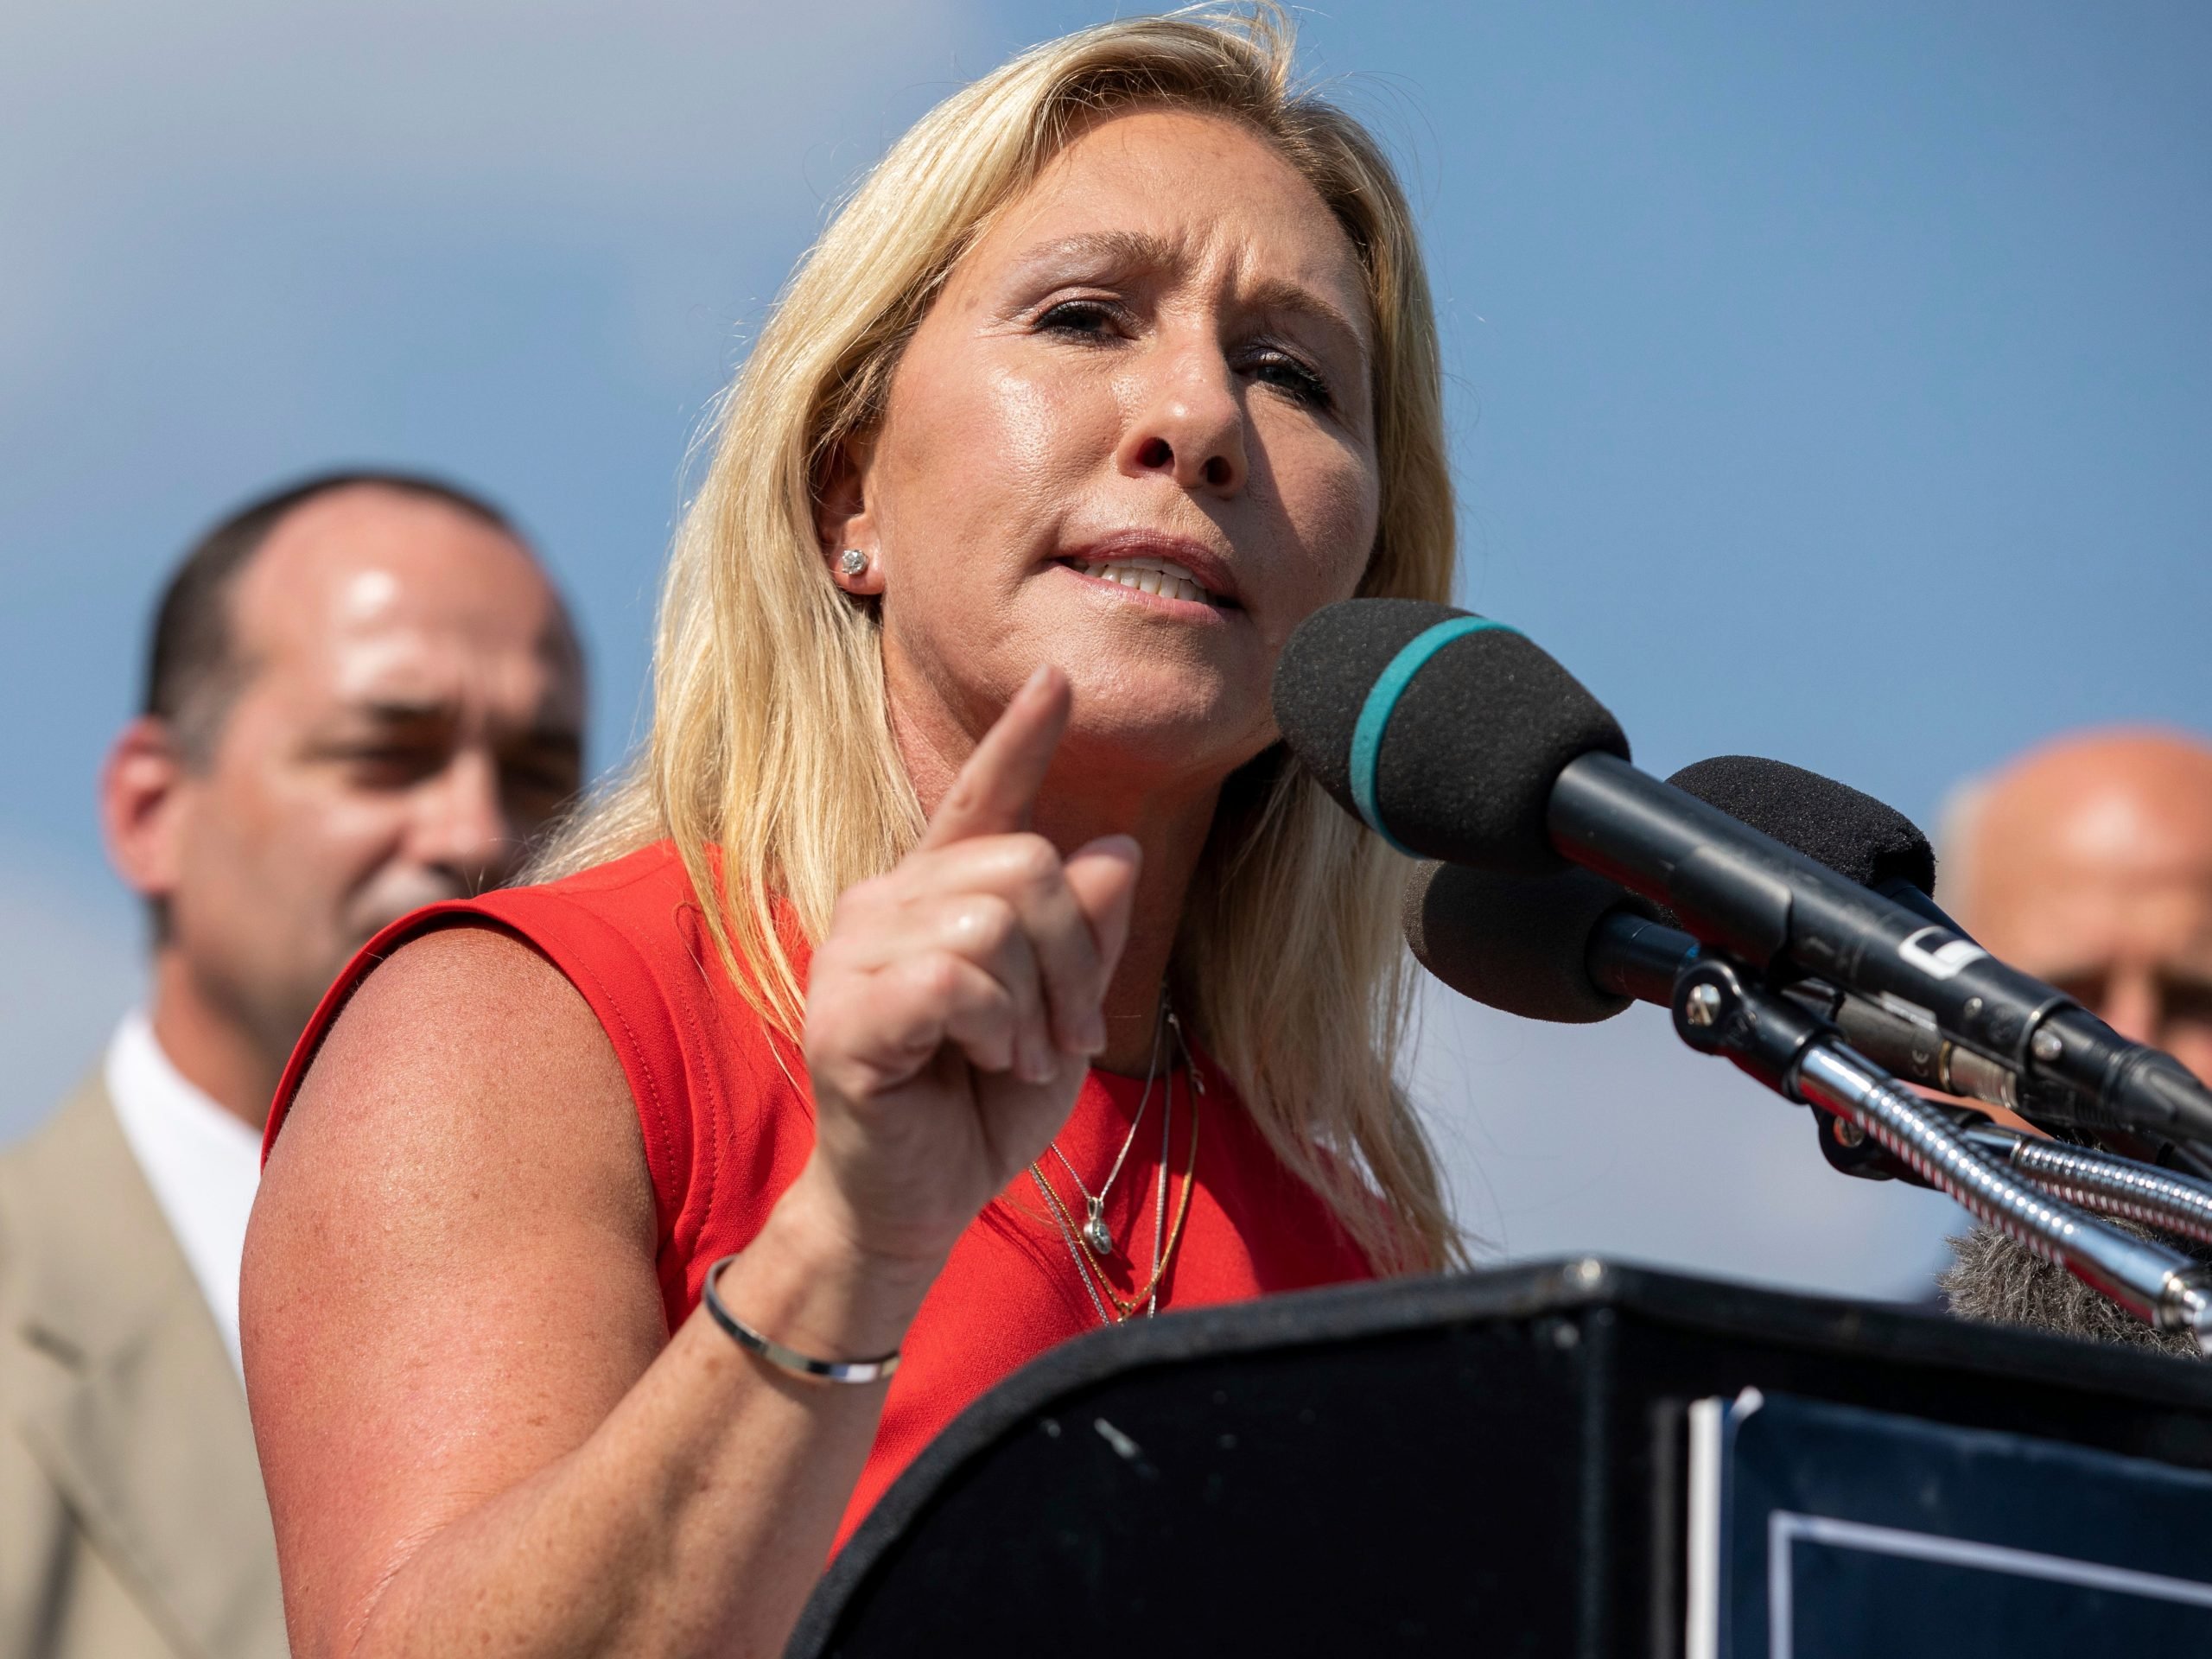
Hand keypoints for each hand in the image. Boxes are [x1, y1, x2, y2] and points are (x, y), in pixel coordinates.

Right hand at [796, 664, 1141, 1279]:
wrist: (918, 1203)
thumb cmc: (980, 1107)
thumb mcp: (1062, 1017)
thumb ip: (1087, 938)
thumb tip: (1116, 850)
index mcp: (938, 895)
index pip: (982, 800)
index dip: (1021, 739)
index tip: (1058, 678)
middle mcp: (887, 903)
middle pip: (1024, 864)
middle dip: (1074, 954)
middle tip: (1068, 1033)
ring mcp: (855, 951)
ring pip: (994, 919)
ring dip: (1037, 1003)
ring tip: (1019, 1054)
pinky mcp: (844, 1011)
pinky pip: (956, 978)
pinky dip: (997, 1027)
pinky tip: (983, 1061)